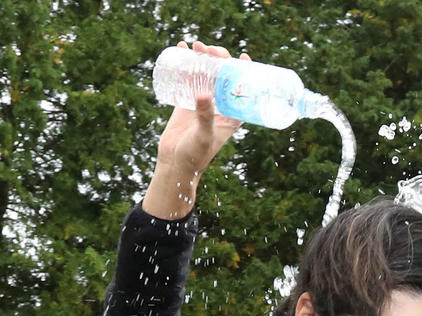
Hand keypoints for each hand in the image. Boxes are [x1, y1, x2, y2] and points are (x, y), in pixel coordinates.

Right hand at [143, 41, 248, 218]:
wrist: (174, 164)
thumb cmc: (195, 155)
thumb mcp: (204, 135)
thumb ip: (205, 116)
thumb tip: (203, 94)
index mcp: (232, 115)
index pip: (244, 89)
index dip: (246, 71)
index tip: (243, 56)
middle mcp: (220, 107)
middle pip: (224, 76)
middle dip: (220, 59)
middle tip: (212, 50)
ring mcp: (203, 103)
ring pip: (206, 74)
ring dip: (203, 57)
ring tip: (196, 45)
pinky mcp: (187, 101)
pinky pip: (188, 78)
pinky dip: (185, 63)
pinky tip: (181, 49)